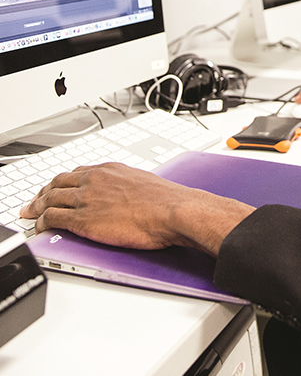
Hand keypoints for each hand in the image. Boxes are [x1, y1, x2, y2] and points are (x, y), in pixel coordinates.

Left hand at [20, 162, 253, 256]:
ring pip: (50, 199)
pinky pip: (51, 219)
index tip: (58, 187)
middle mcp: (95, 180)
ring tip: (31, 214)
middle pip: (58, 183)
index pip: (76, 172)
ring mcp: (87, 198)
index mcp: (110, 170)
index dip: (62, 181)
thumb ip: (127, 186)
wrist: (173, 211)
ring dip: (37, 207)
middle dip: (43, 193)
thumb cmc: (166, 201)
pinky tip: (40, 227)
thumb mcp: (145, 183)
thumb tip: (128, 196)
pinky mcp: (82, 219)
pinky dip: (41, 223)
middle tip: (35, 201)